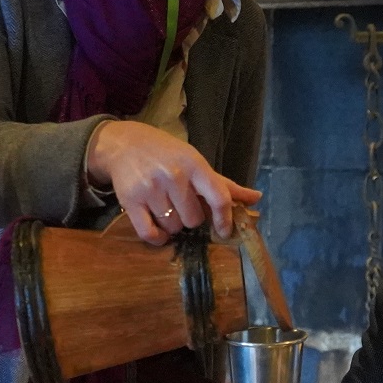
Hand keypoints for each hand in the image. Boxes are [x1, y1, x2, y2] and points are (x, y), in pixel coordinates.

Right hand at [86, 120, 259, 243]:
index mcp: (195, 165)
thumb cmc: (167, 154)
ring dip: (173, 226)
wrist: (125, 143)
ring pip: (173, 228)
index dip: (225, 219)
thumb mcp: (195, 162)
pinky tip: (159, 232)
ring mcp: (151, 188)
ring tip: (167, 210)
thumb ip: (224, 184)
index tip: (224, 230)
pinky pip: (149, 234)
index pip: (219, 197)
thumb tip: (256, 198)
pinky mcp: (130, 200)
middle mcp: (174, 176)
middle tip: (183, 206)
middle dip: (191, 218)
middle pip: (194, 219)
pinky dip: (157, 238)